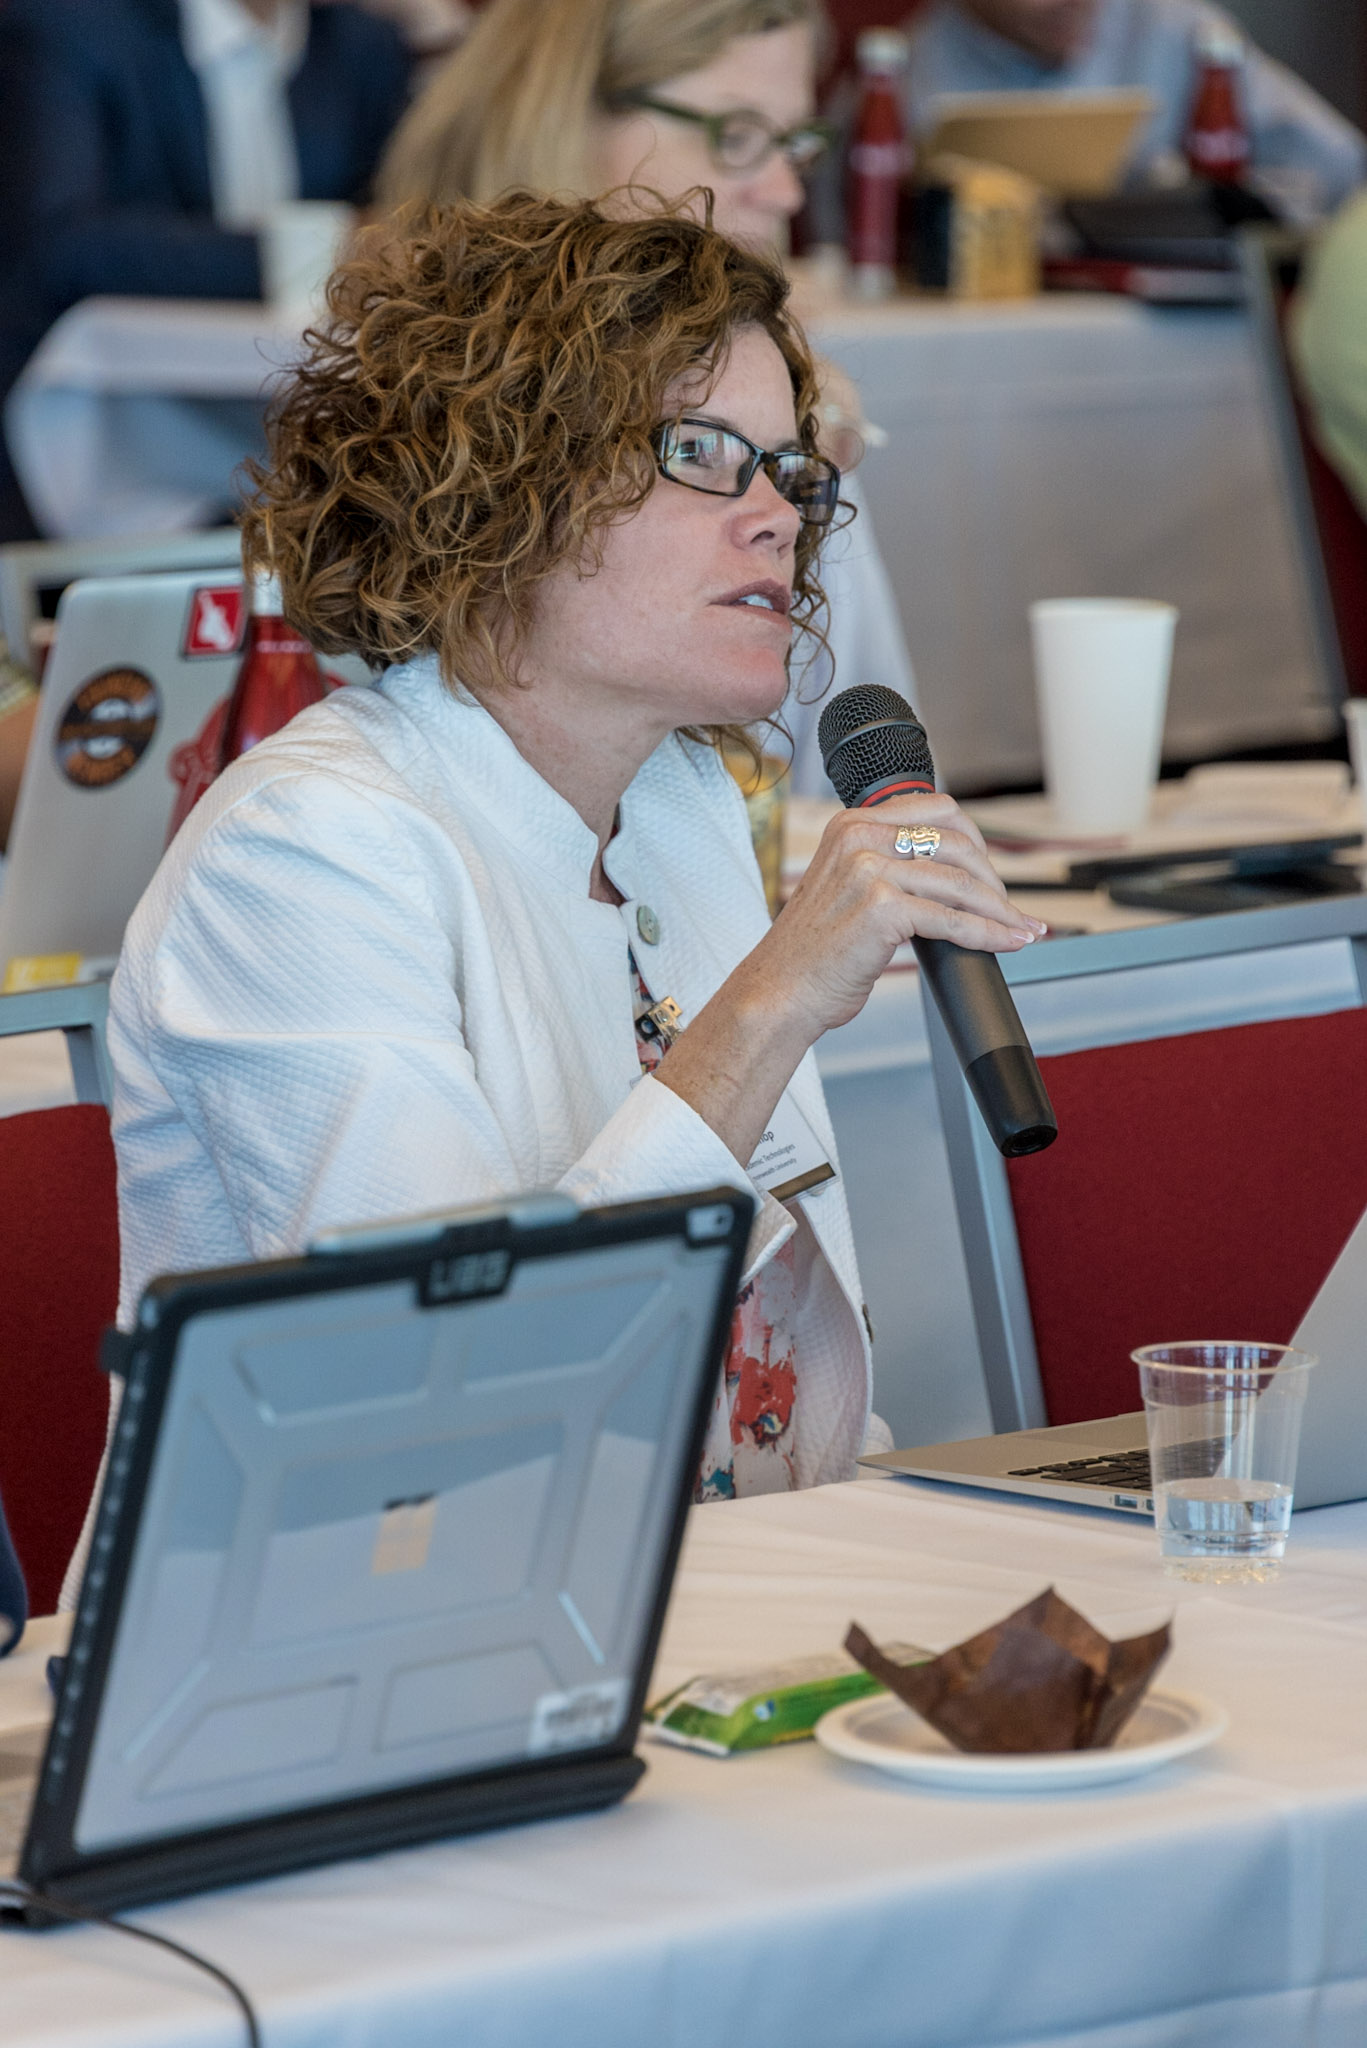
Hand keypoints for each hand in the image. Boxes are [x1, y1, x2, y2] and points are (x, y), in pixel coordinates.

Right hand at [653, 795, 1043, 1169]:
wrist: (780, 992)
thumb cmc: (814, 953)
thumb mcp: (848, 888)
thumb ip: (888, 865)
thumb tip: (953, 872)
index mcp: (852, 823)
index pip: (938, 810)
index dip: (977, 842)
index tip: (992, 874)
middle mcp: (859, 836)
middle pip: (957, 842)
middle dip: (993, 879)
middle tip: (1009, 909)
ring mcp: (869, 868)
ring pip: (962, 883)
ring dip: (1001, 910)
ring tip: (1023, 930)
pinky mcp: (881, 907)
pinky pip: (953, 919)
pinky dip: (989, 933)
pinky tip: (1008, 943)